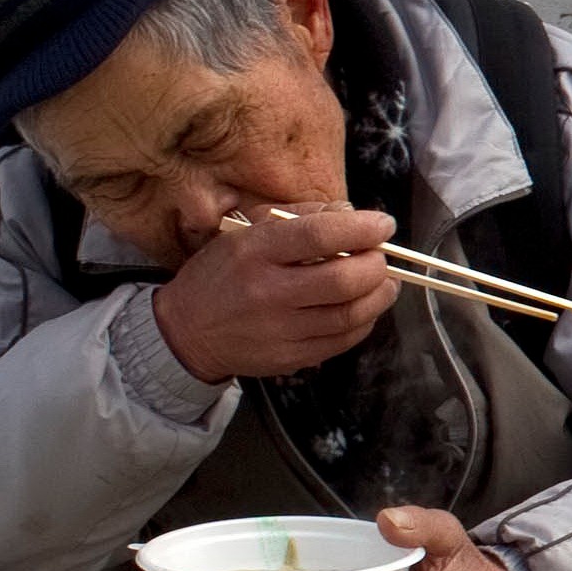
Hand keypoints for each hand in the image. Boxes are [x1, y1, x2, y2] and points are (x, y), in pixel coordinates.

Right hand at [152, 203, 394, 381]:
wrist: (187, 330)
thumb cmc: (223, 273)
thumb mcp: (246, 231)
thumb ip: (299, 216)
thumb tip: (351, 212)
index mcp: (254, 251)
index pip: (320, 235)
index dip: (362, 229)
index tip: (383, 225)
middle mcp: (267, 291)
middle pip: (344, 280)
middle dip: (376, 265)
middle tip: (380, 256)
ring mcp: (279, 329)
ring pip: (351, 314)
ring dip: (380, 295)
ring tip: (384, 281)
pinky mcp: (289, 358)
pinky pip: (343, 340)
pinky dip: (365, 321)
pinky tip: (364, 307)